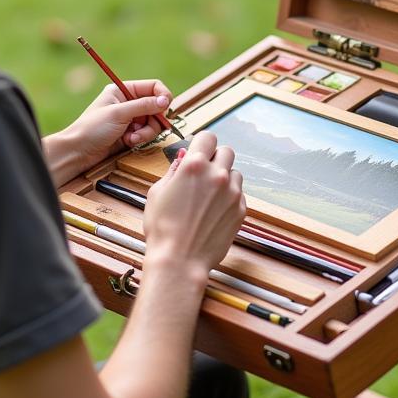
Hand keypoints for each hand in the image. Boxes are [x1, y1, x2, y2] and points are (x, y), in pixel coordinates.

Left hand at [43, 80, 172, 185]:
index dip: (163, 96)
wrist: (78, 151)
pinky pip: (146, 134)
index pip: (152, 87)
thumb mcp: (119, 114)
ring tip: (132, 138)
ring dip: (146, 132)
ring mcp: (131, 118)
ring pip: (154, 122)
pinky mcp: (131, 133)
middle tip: (144, 127)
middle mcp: (128, 102)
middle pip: (156, 107)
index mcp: (123, 90)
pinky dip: (140, 139)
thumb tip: (166, 101)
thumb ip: (144, 106)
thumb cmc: (93, 128)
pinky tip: (128, 142)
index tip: (166, 107)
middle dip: (153, 119)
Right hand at [143, 132, 246, 278]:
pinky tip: (214, 212)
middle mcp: (217, 175)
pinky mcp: (240, 210)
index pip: (208, 137)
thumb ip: (173, 170)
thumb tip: (184, 157)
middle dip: (215, 158)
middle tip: (203, 174)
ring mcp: (232, 193)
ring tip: (208, 196)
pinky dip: (229, 197)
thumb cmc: (162, 228)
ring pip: (235, 173)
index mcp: (194, 166)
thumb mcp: (157, 192)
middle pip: (226, 151)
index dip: (202, 143)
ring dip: (224, 178)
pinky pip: (239, 194)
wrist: (179, 261)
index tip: (198, 152)